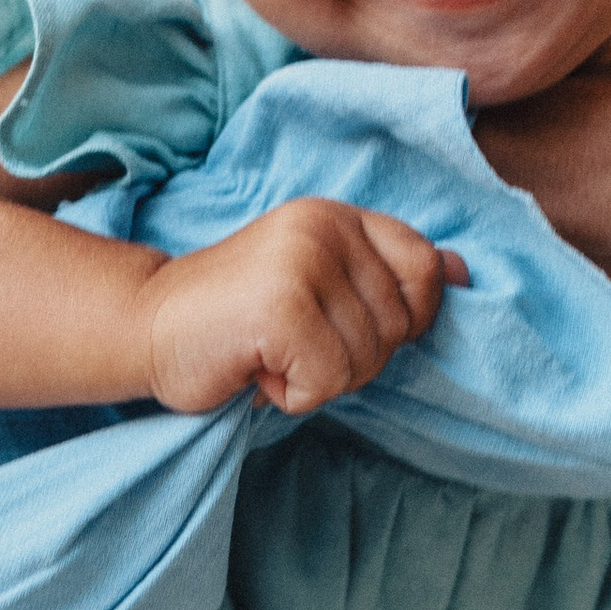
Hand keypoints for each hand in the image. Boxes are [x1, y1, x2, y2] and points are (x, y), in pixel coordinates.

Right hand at [140, 200, 466, 417]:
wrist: (146, 325)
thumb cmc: (237, 318)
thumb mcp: (319, 281)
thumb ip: (383, 274)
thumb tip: (464, 270)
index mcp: (339, 215)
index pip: (425, 267)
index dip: (404, 317)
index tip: (345, 327)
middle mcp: (324, 226)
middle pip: (398, 327)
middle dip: (350, 358)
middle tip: (289, 344)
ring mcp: (303, 262)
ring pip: (366, 360)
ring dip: (318, 378)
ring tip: (269, 352)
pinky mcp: (281, 307)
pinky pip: (328, 381)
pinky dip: (291, 394)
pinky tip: (255, 368)